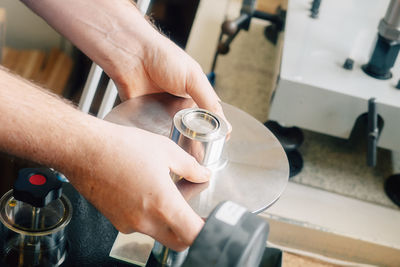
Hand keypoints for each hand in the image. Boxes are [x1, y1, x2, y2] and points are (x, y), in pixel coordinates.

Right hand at [68, 122, 210, 250]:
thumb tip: (203, 174)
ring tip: (169, 194)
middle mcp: (145, 221)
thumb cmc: (121, 147)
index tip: (212, 226)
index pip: (193, 235)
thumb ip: (190, 166)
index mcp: (162, 204)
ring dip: (170, 222)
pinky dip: (150, 217)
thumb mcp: (165, 150)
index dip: (207, 234)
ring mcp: (128, 224)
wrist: (84, 150)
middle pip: (178, 241)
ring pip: (159, 233)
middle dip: (191, 233)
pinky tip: (147, 193)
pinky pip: (140, 225)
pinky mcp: (116, 220)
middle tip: (196, 216)